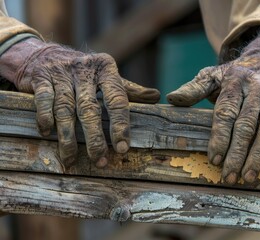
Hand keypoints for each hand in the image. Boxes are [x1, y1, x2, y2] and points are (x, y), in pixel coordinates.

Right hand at [0, 38, 159, 167]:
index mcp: (106, 69)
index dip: (120, 125)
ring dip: (67, 137)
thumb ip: (129, 90)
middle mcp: (85, 70)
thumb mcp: (108, 76)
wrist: (48, 54)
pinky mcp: (41, 77)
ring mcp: (61, 73)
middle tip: (99, 160)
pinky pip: (43, 100)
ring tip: (71, 159)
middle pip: (90, 109)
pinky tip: (48, 134)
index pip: (116, 99)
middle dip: (94, 138)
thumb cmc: (86, 73)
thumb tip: (156, 96)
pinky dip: (45, 118)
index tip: (121, 148)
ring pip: (65, 109)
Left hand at [167, 29, 259, 183]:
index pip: (225, 113)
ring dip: (259, 155)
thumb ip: (194, 88)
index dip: (219, 138)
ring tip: (249, 177)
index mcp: (234, 83)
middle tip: (229, 176)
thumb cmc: (235, 74)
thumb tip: (172, 99)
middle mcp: (256, 88)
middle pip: (245, 125)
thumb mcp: (212, 75)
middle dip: (236, 154)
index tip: (214, 159)